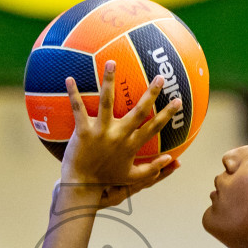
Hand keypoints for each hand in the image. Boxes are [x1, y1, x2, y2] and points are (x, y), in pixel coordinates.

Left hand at [60, 61, 182, 206]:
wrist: (82, 185)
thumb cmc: (107, 180)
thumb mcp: (132, 177)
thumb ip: (152, 169)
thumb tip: (172, 160)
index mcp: (131, 145)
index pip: (154, 127)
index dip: (167, 114)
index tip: (178, 101)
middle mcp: (119, 136)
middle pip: (139, 112)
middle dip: (151, 93)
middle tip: (161, 78)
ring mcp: (101, 132)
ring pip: (107, 102)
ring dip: (109, 81)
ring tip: (111, 62)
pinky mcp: (83, 132)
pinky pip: (78, 109)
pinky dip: (73, 93)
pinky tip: (69, 78)